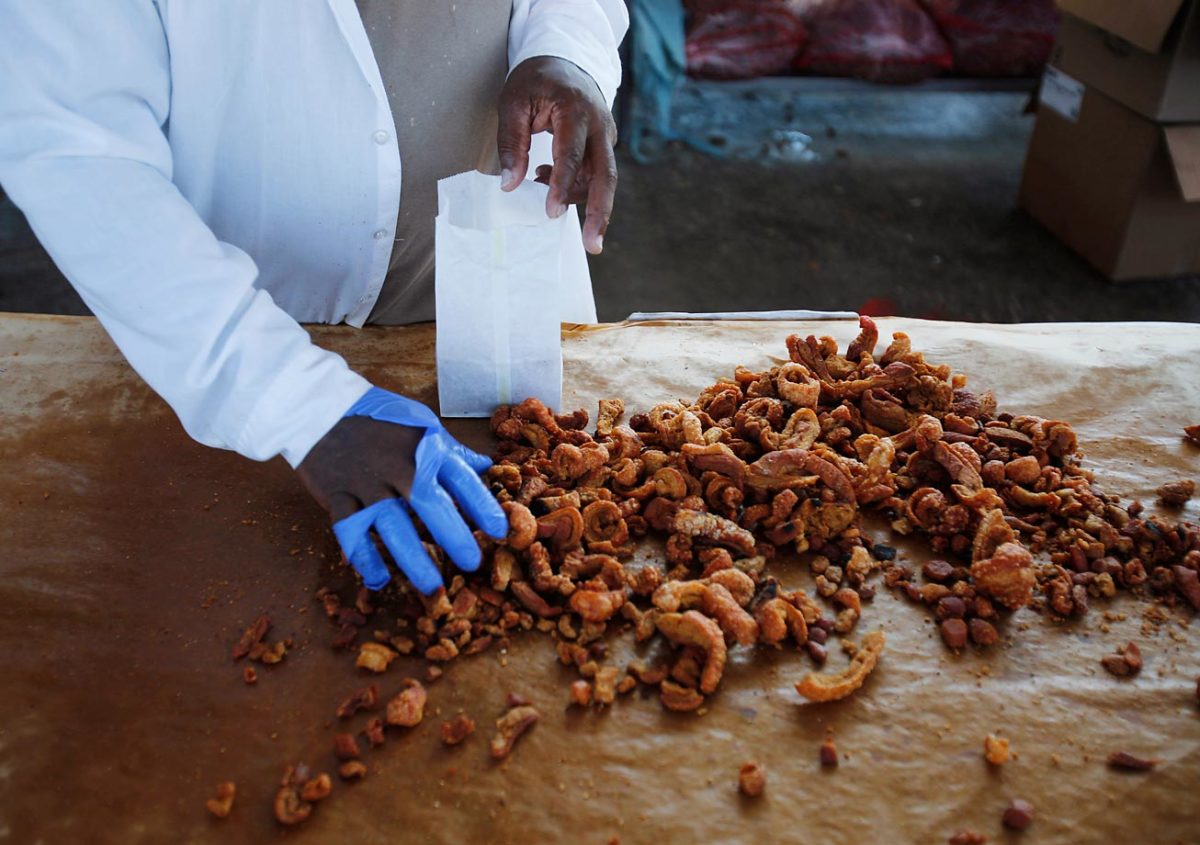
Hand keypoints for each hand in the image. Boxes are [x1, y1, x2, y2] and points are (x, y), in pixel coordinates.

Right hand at [297, 388, 507, 593]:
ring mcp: (366, 482)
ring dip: (412, 558)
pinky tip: (379, 580)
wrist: (320, 406)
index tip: (501, 530)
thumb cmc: (379, 418)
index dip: (483, 506)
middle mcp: (398, 466)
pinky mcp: (337, 494)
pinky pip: (350, 531)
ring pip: (391, 525)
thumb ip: (451, 450)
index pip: (461, 478)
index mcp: (424, 448)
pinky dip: (364, 557)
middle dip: (453, 536)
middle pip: (429, 505)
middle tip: (471, 563)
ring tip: (430, 586)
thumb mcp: (422, 423)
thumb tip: (486, 465)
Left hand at [497, 56, 617, 254]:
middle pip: (605, 176)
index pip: (572, 155)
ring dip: (574, 197)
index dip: (560, 186)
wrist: (565, 59)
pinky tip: (546, 177)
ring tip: (541, 190)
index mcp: (576, 109)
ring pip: (601, 180)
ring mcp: (607, 136)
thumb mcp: (513, 103)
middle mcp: (600, 125)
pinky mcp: (605, 145)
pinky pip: (595, 175)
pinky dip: (573, 186)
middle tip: (592, 245)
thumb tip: (509, 185)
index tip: (550, 213)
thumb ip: (511, 144)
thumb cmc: (535, 80)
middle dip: (600, 214)